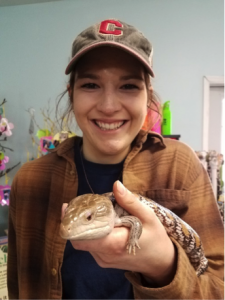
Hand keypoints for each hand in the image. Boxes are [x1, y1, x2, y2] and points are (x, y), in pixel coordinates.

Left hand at [61, 181, 176, 286]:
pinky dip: (89, 233)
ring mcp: (103, 260)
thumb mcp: (148, 216)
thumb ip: (130, 201)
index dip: (72, 222)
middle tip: (75, 205)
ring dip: (82, 227)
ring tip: (86, 210)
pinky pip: (90, 246)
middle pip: (78, 240)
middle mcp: (104, 255)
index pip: (82, 237)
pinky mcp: (103, 260)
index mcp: (114, 244)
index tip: (68, 207)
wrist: (161, 263)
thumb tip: (116, 185)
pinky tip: (95, 222)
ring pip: (83, 243)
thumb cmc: (156, 239)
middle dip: (74, 222)